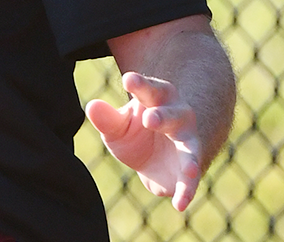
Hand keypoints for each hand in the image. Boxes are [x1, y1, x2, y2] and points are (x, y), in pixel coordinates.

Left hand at [86, 70, 204, 210]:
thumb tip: (92, 106)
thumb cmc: (136, 131)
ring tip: (190, 168)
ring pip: (189, 146)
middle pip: (172, 114)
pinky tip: (180, 205)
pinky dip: (187, 191)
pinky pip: (191, 179)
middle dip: (162, 116)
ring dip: (189, 156)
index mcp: (156, 98)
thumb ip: (106, 118)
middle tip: (150, 119)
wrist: (159, 156)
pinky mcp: (191, 165)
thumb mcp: (117, 126)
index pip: (148, 88)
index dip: (140, 84)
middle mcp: (177, 116)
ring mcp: (188, 140)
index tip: (128, 79)